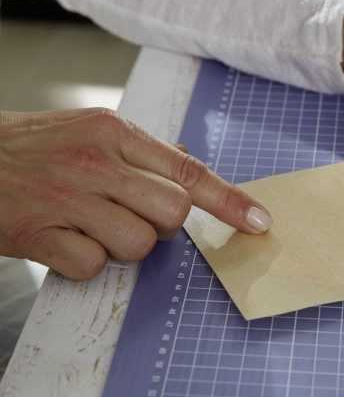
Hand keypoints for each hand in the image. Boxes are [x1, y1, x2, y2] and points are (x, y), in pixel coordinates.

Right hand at [0, 109, 271, 280]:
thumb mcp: (87, 130)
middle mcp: (95, 161)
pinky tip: (60, 237)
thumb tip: (190, 168)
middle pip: (173, 214)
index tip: (260, 222)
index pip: (188, 170)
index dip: (230, 200)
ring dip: (120, 245)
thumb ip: (141, 152)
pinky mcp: (39, 234)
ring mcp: (67, 197)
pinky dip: (83, 261)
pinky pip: (92, 266)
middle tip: (126, 213)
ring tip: (86, 224)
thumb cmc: (31, 148)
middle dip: (161, 226)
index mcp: (113, 131)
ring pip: (138, 245)